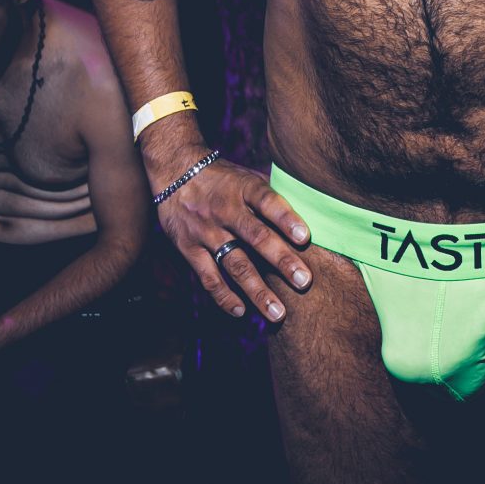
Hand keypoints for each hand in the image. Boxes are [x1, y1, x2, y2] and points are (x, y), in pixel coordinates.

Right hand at [155, 157, 311, 321]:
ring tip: (278, 312)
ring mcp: (206, 231)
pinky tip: (241, 311)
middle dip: (282, 261)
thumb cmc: (223, 177)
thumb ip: (272, 193)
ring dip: (257, 291)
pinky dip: (224, 296)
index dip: (286, 218)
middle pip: (256, 237)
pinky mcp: (188, 248)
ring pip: (235, 264)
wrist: (174, 170)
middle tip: (304, 281)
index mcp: (243, 187)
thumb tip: (309, 205)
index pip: (267, 201)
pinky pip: (208, 277)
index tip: (305, 237)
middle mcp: (225, 210)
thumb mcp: (247, 174)